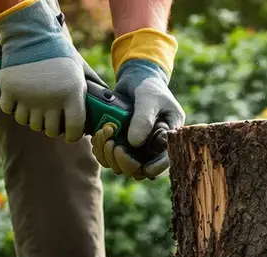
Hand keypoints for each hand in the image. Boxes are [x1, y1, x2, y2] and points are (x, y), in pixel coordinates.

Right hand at [0, 0, 87, 141]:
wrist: (31, 34)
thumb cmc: (59, 51)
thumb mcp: (80, 68)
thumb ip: (93, 84)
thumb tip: (107, 99)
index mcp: (71, 95)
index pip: (73, 130)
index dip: (72, 135)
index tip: (70, 134)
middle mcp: (50, 100)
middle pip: (49, 130)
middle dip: (52, 128)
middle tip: (51, 120)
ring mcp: (28, 97)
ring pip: (29, 122)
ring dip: (32, 119)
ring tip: (35, 110)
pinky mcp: (9, 90)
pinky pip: (10, 111)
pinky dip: (12, 108)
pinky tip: (18, 103)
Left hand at [92, 28, 184, 179]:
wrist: (135, 78)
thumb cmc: (148, 86)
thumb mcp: (148, 98)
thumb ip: (143, 118)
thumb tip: (134, 143)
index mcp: (168, 137)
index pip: (166, 160)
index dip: (155, 168)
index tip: (142, 168)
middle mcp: (154, 146)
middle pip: (141, 169)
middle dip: (125, 162)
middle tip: (114, 146)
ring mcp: (138, 147)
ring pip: (124, 166)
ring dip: (110, 157)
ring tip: (103, 136)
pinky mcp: (124, 144)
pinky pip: (112, 158)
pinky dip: (102, 152)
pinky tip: (98, 138)